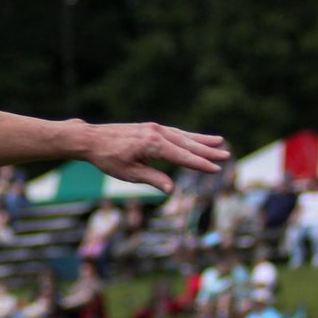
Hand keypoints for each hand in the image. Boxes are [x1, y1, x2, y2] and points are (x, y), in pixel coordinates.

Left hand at [82, 122, 227, 192]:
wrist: (91, 139)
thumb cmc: (108, 158)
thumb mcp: (128, 173)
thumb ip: (152, 179)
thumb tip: (171, 189)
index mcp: (152, 145)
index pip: (182, 156)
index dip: (200, 164)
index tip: (216, 168)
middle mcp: (156, 133)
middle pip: (187, 143)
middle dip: (207, 150)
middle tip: (226, 154)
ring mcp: (153, 128)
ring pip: (182, 135)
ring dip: (201, 140)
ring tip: (219, 141)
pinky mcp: (149, 128)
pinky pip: (173, 132)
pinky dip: (187, 135)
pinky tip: (195, 138)